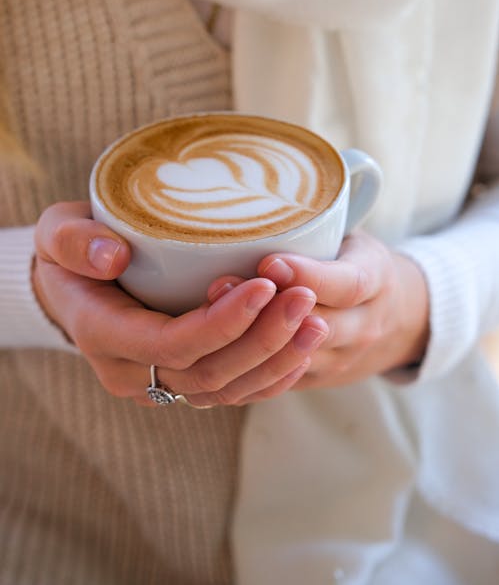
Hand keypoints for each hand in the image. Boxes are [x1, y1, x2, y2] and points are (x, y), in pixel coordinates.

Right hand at [32, 201, 328, 406]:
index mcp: (102, 334)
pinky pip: (232, 392)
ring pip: (226, 390)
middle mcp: (130, 372)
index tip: (262, 286)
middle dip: (263, 340)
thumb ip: (73, 240)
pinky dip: (271, 376)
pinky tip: (302, 348)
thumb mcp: (58, 232)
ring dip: (276, 360)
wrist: (74, 284)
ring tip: (315, 321)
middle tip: (304, 298)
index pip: (171, 343)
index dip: (222, 323)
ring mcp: (158, 383)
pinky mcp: (182, 380)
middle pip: (208, 373)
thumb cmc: (72, 250)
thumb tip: (111, 258)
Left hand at [210, 231, 429, 389]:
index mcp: (376, 281)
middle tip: (220, 285)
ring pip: (296, 359)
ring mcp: (343, 359)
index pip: (348, 284)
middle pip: (319, 326)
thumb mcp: (355, 239)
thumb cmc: (360, 266)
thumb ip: (327, 217)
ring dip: (250, 339)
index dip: (308, 275)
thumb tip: (276, 182)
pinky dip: (249, 366)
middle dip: (268, 309)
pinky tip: (214, 346)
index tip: (269, 261)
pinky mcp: (319, 379)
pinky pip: (282, 381)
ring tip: (208, 314)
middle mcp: (365, 325)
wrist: (401, 321)